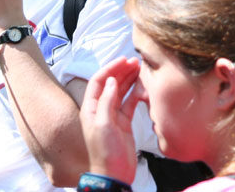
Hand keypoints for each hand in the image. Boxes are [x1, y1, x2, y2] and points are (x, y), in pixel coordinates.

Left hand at [80, 57, 141, 184]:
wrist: (114, 175)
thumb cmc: (105, 152)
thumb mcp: (103, 125)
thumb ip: (107, 101)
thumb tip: (112, 81)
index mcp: (91, 108)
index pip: (99, 81)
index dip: (110, 68)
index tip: (123, 60)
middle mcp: (100, 109)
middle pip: (110, 84)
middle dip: (121, 71)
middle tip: (135, 61)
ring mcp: (112, 116)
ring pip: (121, 92)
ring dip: (129, 79)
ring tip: (140, 68)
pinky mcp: (124, 123)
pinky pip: (129, 103)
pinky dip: (136, 93)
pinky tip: (143, 86)